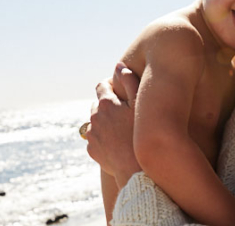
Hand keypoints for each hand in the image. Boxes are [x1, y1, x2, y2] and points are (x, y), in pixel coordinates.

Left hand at [86, 63, 141, 187]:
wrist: (136, 169)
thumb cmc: (142, 134)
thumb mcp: (141, 105)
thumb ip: (130, 81)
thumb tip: (119, 65)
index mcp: (106, 103)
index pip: (102, 85)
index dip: (112, 86)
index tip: (122, 91)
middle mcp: (94, 116)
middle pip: (99, 104)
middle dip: (110, 105)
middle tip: (126, 113)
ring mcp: (92, 134)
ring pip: (97, 121)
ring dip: (106, 122)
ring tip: (123, 130)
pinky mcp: (92, 149)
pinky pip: (96, 138)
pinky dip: (104, 138)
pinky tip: (118, 142)